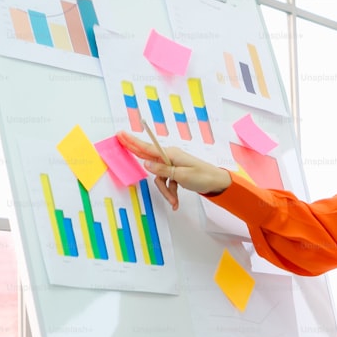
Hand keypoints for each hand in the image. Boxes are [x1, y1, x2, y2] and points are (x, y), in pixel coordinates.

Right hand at [116, 131, 232, 210]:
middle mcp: (170, 158)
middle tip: (120, 141)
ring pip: (159, 178)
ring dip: (165, 191)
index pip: (147, 147)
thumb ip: (162, 170)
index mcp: (170, 154)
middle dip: (140, 160)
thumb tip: (146, 163)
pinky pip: (167, 183)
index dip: (133, 142)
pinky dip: (171, 193)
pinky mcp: (175, 174)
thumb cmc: (202, 176)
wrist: (216, 183)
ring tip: (173, 200)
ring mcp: (172, 166)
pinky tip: (176, 202)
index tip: (121, 134)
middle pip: (149, 160)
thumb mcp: (181, 175)